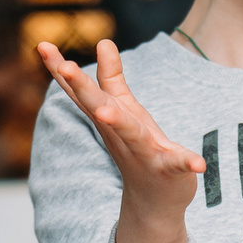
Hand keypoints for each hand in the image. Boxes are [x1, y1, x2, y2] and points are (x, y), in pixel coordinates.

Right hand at [38, 39, 205, 242]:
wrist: (154, 202)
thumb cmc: (137, 147)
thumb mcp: (124, 109)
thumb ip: (111, 77)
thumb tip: (103, 40)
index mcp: (108, 117)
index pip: (81, 91)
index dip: (61, 69)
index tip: (43, 46)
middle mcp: (120, 134)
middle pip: (98, 107)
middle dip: (81, 87)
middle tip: (65, 66)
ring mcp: (143, 153)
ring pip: (130, 134)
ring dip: (117, 122)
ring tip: (106, 111)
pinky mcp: (170, 170)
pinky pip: (178, 165)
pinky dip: (187, 162)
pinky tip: (199, 163)